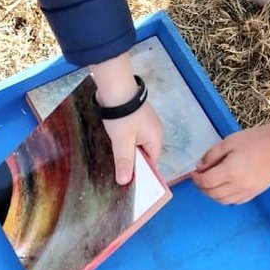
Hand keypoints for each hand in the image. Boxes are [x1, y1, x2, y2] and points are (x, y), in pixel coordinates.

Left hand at [91, 53, 165, 183]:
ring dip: (127, 152)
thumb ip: (125, 162)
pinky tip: (113, 145)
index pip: (152, 163)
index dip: (142, 174)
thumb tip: (125, 182)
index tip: (129, 183)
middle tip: (118, 174)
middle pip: (145, 155)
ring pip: (137, 145)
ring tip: (114, 162)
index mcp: (156, 139)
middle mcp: (154, 131)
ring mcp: (145, 123)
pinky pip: (132, 135)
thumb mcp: (122, 141)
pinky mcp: (135, 117)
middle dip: (133, 163)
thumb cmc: (122, 115)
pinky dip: (124, 141)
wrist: (116, 86)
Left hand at [193, 111, 269, 202]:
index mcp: (230, 171)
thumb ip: (211, 155)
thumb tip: (199, 167)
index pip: (206, 182)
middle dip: (202, 187)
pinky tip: (226, 188)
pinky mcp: (255, 193)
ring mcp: (247, 191)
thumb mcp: (229, 142)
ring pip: (223, 201)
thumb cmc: (254, 140)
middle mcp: (238, 185)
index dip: (196, 179)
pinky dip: (226, 198)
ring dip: (213, 194)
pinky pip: (236, 202)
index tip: (195, 172)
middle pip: (212, 194)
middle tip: (201, 178)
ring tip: (212, 183)